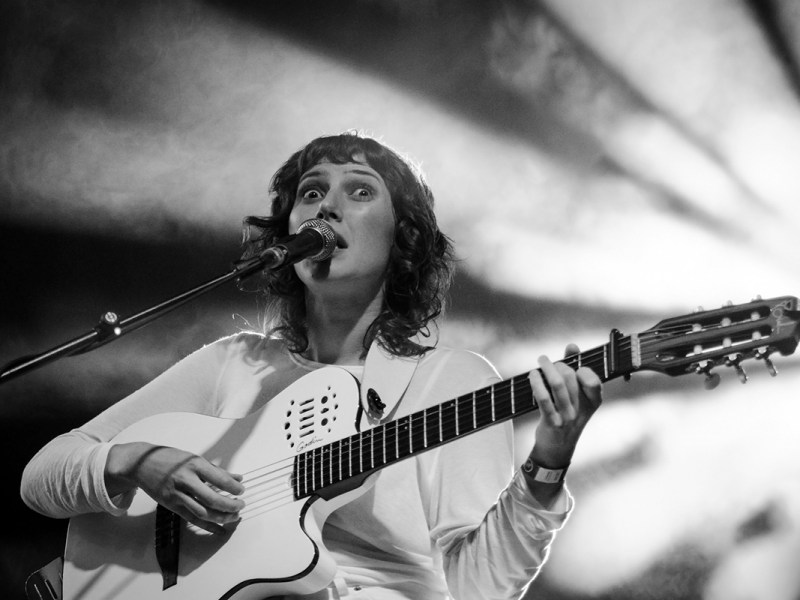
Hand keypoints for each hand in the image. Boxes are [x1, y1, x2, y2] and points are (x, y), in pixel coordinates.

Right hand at [106, 442, 244, 534]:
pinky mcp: (171, 505)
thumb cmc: (171, 459)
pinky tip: (220, 529)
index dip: (233, 488)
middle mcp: (185, 480)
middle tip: (240, 506)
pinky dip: (207, 526)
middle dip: (229, 505)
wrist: (142, 464)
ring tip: (233, 517)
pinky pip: (192, 518)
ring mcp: (177, 494)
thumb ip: (217, 471)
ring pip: (202, 512)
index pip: (219, 479)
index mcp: (194, 465)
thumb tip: (238, 479)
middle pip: (211, 499)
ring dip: (221, 517)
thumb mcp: (195, 459)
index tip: (242, 491)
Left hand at [528, 343, 602, 468]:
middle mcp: (582, 409)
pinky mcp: (552, 423)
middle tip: (548, 364)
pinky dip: (536, 383)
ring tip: (541, 360)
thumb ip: (575, 369)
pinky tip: (532, 375)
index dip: (583, 369)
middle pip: (570, 377)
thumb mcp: (576, 396)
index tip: (575, 365)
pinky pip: (544, 399)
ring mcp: (567, 417)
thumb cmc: (566, 415)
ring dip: (547, 368)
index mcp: (593, 402)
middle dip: (558, 365)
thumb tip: (572, 346)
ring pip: (557, 385)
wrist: (557, 448)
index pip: (593, 380)